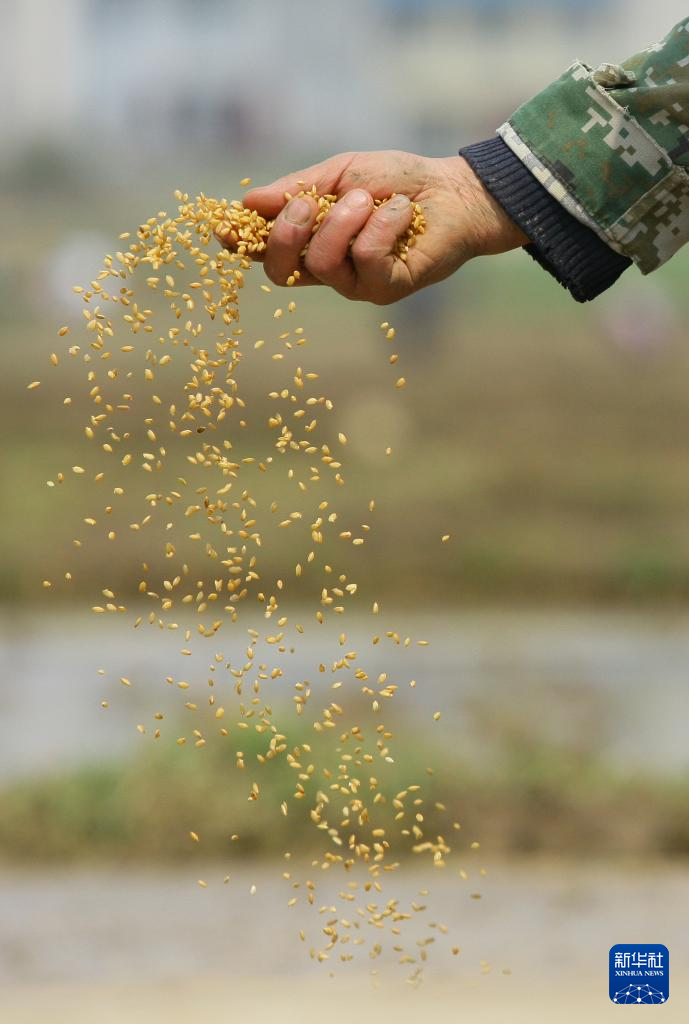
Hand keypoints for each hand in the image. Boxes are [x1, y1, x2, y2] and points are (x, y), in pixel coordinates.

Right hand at [233, 150, 527, 304]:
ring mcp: (355, 284)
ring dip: (343, 222)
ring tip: (369, 199)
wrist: (453, 191)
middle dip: (287, 233)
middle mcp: (327, 269)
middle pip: (280, 270)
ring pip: (322, 264)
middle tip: (308, 204)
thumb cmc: (397, 181)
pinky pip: (366, 260)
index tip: (224, 225)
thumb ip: (298, 188)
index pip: (266, 250)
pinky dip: (382, 225)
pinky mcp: (386, 289)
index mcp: (310, 240)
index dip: (241, 241)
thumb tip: (249, 200)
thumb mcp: (341, 173)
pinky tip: (401, 211)